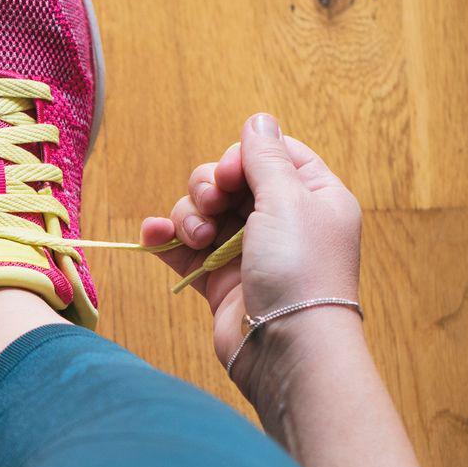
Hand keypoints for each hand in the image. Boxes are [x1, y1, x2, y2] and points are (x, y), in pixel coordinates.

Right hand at [141, 113, 364, 400]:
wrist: (287, 347)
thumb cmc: (300, 269)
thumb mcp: (288, 199)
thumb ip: (265, 157)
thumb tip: (258, 119)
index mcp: (313, 197)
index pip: (273, 155)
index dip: (243, 156)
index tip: (233, 174)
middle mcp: (281, 221)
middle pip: (230, 180)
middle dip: (209, 187)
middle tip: (212, 205)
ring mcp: (248, 251)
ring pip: (202, 210)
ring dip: (188, 214)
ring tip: (197, 237)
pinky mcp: (218, 279)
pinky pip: (183, 246)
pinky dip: (166, 237)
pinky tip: (154, 235)